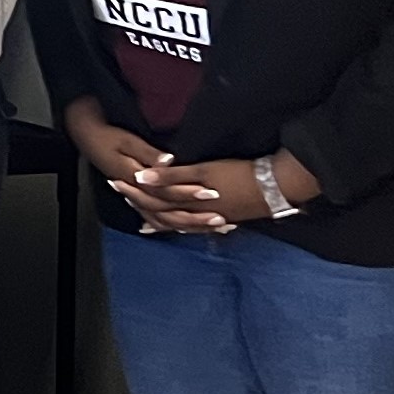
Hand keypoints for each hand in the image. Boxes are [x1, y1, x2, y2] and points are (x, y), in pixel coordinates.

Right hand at [62, 96, 231, 233]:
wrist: (86, 136)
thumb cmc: (107, 136)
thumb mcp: (127, 141)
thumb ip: (148, 154)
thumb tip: (169, 161)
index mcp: (133, 178)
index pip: (164, 191)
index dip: (188, 193)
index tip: (211, 193)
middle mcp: (135, 192)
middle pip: (168, 211)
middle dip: (195, 216)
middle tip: (220, 218)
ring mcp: (135, 197)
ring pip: (163, 219)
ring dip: (189, 224)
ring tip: (213, 227)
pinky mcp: (137, 196)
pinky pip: (156, 218)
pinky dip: (173, 226)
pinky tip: (188, 229)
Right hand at [131, 149, 319, 230]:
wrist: (277, 190)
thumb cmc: (254, 202)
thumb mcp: (227, 214)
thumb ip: (204, 218)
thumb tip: (191, 222)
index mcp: (201, 216)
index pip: (165, 217)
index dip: (144, 210)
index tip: (128, 200)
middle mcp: (197, 209)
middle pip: (159, 206)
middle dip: (136, 196)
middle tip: (116, 185)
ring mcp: (200, 194)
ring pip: (164, 195)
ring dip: (142, 187)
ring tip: (126, 176)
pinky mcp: (206, 177)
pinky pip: (178, 179)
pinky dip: (161, 175)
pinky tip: (145, 171)